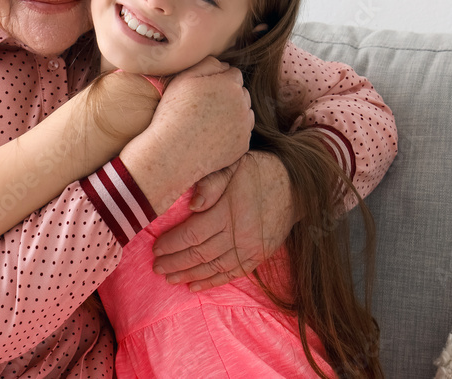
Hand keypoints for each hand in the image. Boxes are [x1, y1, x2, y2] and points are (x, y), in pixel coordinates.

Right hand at [120, 57, 252, 213]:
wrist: (172, 151)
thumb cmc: (174, 112)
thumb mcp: (184, 78)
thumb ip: (207, 64)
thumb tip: (224, 64)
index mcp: (230, 84)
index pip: (233, 74)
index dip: (218, 80)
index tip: (204, 90)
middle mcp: (243, 104)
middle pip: (241, 93)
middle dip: (228, 96)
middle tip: (205, 106)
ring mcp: (245, 126)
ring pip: (243, 113)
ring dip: (232, 113)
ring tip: (208, 121)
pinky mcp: (242, 145)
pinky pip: (241, 133)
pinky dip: (231, 133)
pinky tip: (213, 136)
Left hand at [151, 150, 297, 290]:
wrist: (296, 187)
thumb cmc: (258, 172)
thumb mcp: (234, 166)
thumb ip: (211, 183)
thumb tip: (192, 205)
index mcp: (228, 212)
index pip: (192, 234)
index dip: (172, 243)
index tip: (155, 247)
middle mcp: (239, 235)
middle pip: (199, 254)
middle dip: (175, 262)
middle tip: (156, 267)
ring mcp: (250, 249)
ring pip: (213, 267)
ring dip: (189, 275)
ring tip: (169, 278)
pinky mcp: (258, 257)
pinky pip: (231, 274)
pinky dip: (212, 282)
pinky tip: (194, 286)